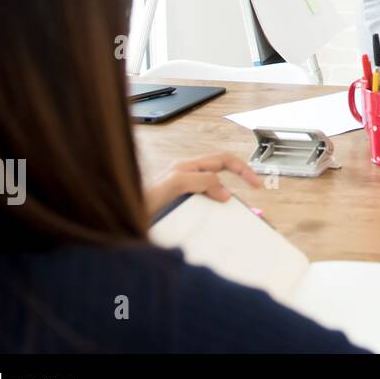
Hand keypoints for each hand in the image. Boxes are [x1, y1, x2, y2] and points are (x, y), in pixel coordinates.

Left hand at [144, 152, 261, 216]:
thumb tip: (224, 190)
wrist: (124, 218)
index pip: (223, 160)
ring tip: (235, 205)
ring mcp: (182, 188)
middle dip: (240, 175)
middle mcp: (186, 174)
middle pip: (221, 168)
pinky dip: (215, 205)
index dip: (241, 169)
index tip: (255, 182)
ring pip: (213, 185)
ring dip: (227, 192)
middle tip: (254, 186)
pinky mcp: (179, 202)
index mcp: (187, 166)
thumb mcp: (175, 184)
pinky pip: (204, 200)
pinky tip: (215, 215)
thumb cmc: (142, 199)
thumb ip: (200, 181)